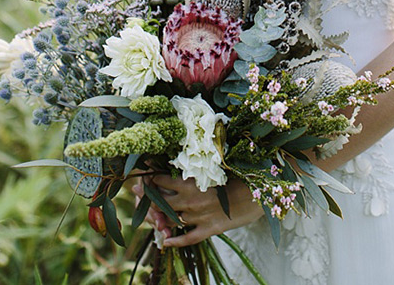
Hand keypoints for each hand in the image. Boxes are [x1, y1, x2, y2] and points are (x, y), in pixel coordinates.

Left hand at [135, 174, 263, 246]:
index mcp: (191, 181)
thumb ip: (198, 163)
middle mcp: (190, 200)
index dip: (150, 176)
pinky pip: (188, 238)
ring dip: (159, 218)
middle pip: (161, 200)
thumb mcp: (217, 165)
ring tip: (149, 214)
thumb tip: (186, 152)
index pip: (162, 179)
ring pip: (171, 219)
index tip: (141, 171)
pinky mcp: (208, 230)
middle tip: (134, 191)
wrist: (258, 193)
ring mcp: (198, 216)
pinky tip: (165, 242)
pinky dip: (175, 241)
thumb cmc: (239, 173)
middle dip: (147, 196)